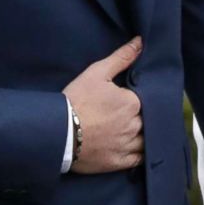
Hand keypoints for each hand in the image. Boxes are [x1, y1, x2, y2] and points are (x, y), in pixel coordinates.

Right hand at [62, 38, 143, 172]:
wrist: (56, 132)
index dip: (139, 99)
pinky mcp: (118, 162)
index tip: (128, 100)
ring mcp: (127, 146)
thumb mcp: (97, 73)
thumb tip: (141, 42)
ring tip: (135, 131)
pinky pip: (139, 159)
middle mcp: (135, 125)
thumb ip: (122, 57)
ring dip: (145, 136)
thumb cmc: (76, 100)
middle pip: (147, 120)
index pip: (145, 99)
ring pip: (146, 140)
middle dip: (142, 117)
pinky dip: (141, 154)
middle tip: (130, 115)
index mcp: (133, 103)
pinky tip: (138, 149)